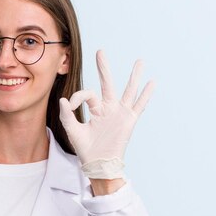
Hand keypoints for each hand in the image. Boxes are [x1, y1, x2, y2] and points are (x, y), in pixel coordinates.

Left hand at [59, 50, 153, 177]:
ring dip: (134, 76)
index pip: (87, 94)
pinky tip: (152, 82)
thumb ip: (67, 115)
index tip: (70, 105)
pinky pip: (139, 105)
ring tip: (140, 61)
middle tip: (100, 51)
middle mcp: (108, 108)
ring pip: (128, 90)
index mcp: (95, 109)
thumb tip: (63, 99)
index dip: (77, 97)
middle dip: (103, 68)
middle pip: (107, 83)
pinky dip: (146, 94)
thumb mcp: (73, 131)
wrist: (98, 164)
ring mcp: (120, 113)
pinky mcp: (129, 120)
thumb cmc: (86, 149)